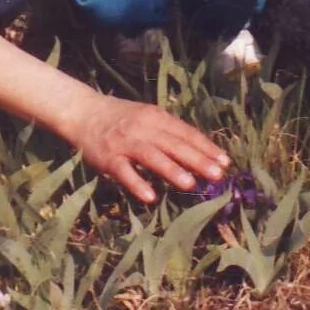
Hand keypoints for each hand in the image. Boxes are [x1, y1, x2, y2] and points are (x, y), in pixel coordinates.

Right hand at [70, 95, 228, 203]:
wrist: (84, 112)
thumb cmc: (123, 119)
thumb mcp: (148, 118)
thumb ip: (170, 133)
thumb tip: (201, 152)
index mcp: (157, 117)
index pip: (186, 133)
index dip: (206, 147)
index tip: (225, 162)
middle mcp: (143, 128)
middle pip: (174, 145)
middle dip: (197, 160)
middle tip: (218, 175)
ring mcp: (125, 143)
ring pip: (152, 156)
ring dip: (172, 170)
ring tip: (191, 185)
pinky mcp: (108, 158)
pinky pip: (124, 172)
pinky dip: (137, 183)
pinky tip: (150, 197)